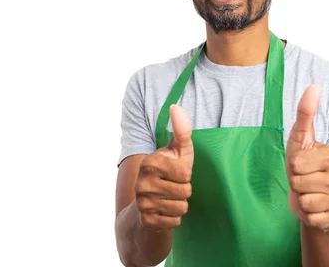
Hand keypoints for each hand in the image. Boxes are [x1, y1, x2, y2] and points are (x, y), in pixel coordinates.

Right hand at [134, 104, 193, 230]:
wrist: (145, 203)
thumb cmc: (168, 172)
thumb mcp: (177, 151)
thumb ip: (181, 131)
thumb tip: (176, 106)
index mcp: (150, 163)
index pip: (185, 172)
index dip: (186, 174)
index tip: (175, 172)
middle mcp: (142, 183)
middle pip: (185, 192)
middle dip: (184, 191)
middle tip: (172, 186)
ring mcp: (142, 203)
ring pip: (181, 208)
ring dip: (180, 204)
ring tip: (169, 198)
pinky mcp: (146, 221)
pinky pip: (175, 221)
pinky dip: (174, 218)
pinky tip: (164, 210)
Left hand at [286, 84, 328, 231]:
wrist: (314, 198)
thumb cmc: (303, 165)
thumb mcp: (301, 138)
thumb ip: (306, 112)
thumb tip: (314, 86)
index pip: (297, 164)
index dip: (293, 166)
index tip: (303, 166)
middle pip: (299, 183)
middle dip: (296, 184)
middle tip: (305, 181)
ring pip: (304, 202)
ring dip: (302, 200)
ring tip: (310, 193)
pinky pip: (311, 219)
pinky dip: (308, 216)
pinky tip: (316, 209)